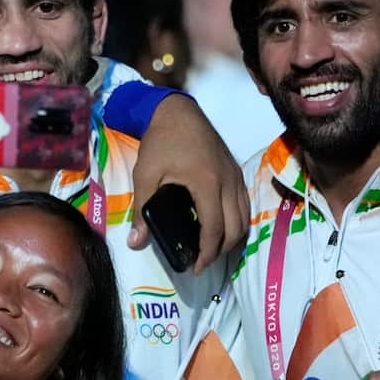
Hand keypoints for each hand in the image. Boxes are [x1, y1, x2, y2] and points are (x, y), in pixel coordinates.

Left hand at [128, 93, 247, 272]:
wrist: (177, 111)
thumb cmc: (161, 141)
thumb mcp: (145, 174)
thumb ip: (142, 209)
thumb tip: (134, 242)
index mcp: (207, 184)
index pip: (215, 230)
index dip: (207, 253)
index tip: (195, 268)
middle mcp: (228, 182)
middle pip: (236, 229)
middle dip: (221, 251)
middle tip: (202, 262)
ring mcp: (235, 176)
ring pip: (245, 218)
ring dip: (232, 238)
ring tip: (211, 248)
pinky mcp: (236, 171)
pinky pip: (245, 204)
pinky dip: (237, 221)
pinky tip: (221, 226)